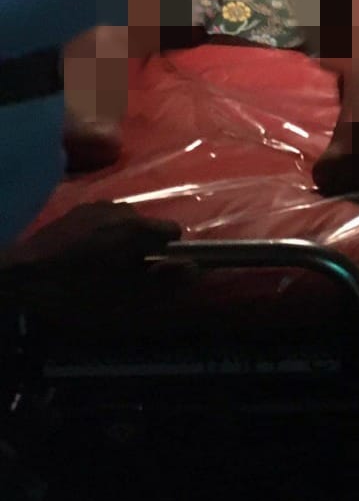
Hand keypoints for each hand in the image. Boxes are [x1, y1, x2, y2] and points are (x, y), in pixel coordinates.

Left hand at [4, 203, 179, 277]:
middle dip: (143, 247)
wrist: (24, 274)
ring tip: (100, 265)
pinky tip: (83, 254)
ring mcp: (99, 205)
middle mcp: (123, 209)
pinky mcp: (79, 208)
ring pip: (125, 222)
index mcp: (138, 229)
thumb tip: (193, 269)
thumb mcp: (124, 296)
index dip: (168, 252)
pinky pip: (104, 219)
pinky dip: (103, 233)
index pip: (173, 230)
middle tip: (123, 274)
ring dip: (121, 239)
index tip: (153, 271)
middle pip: (148, 226)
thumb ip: (162, 281)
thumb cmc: (78, 290)